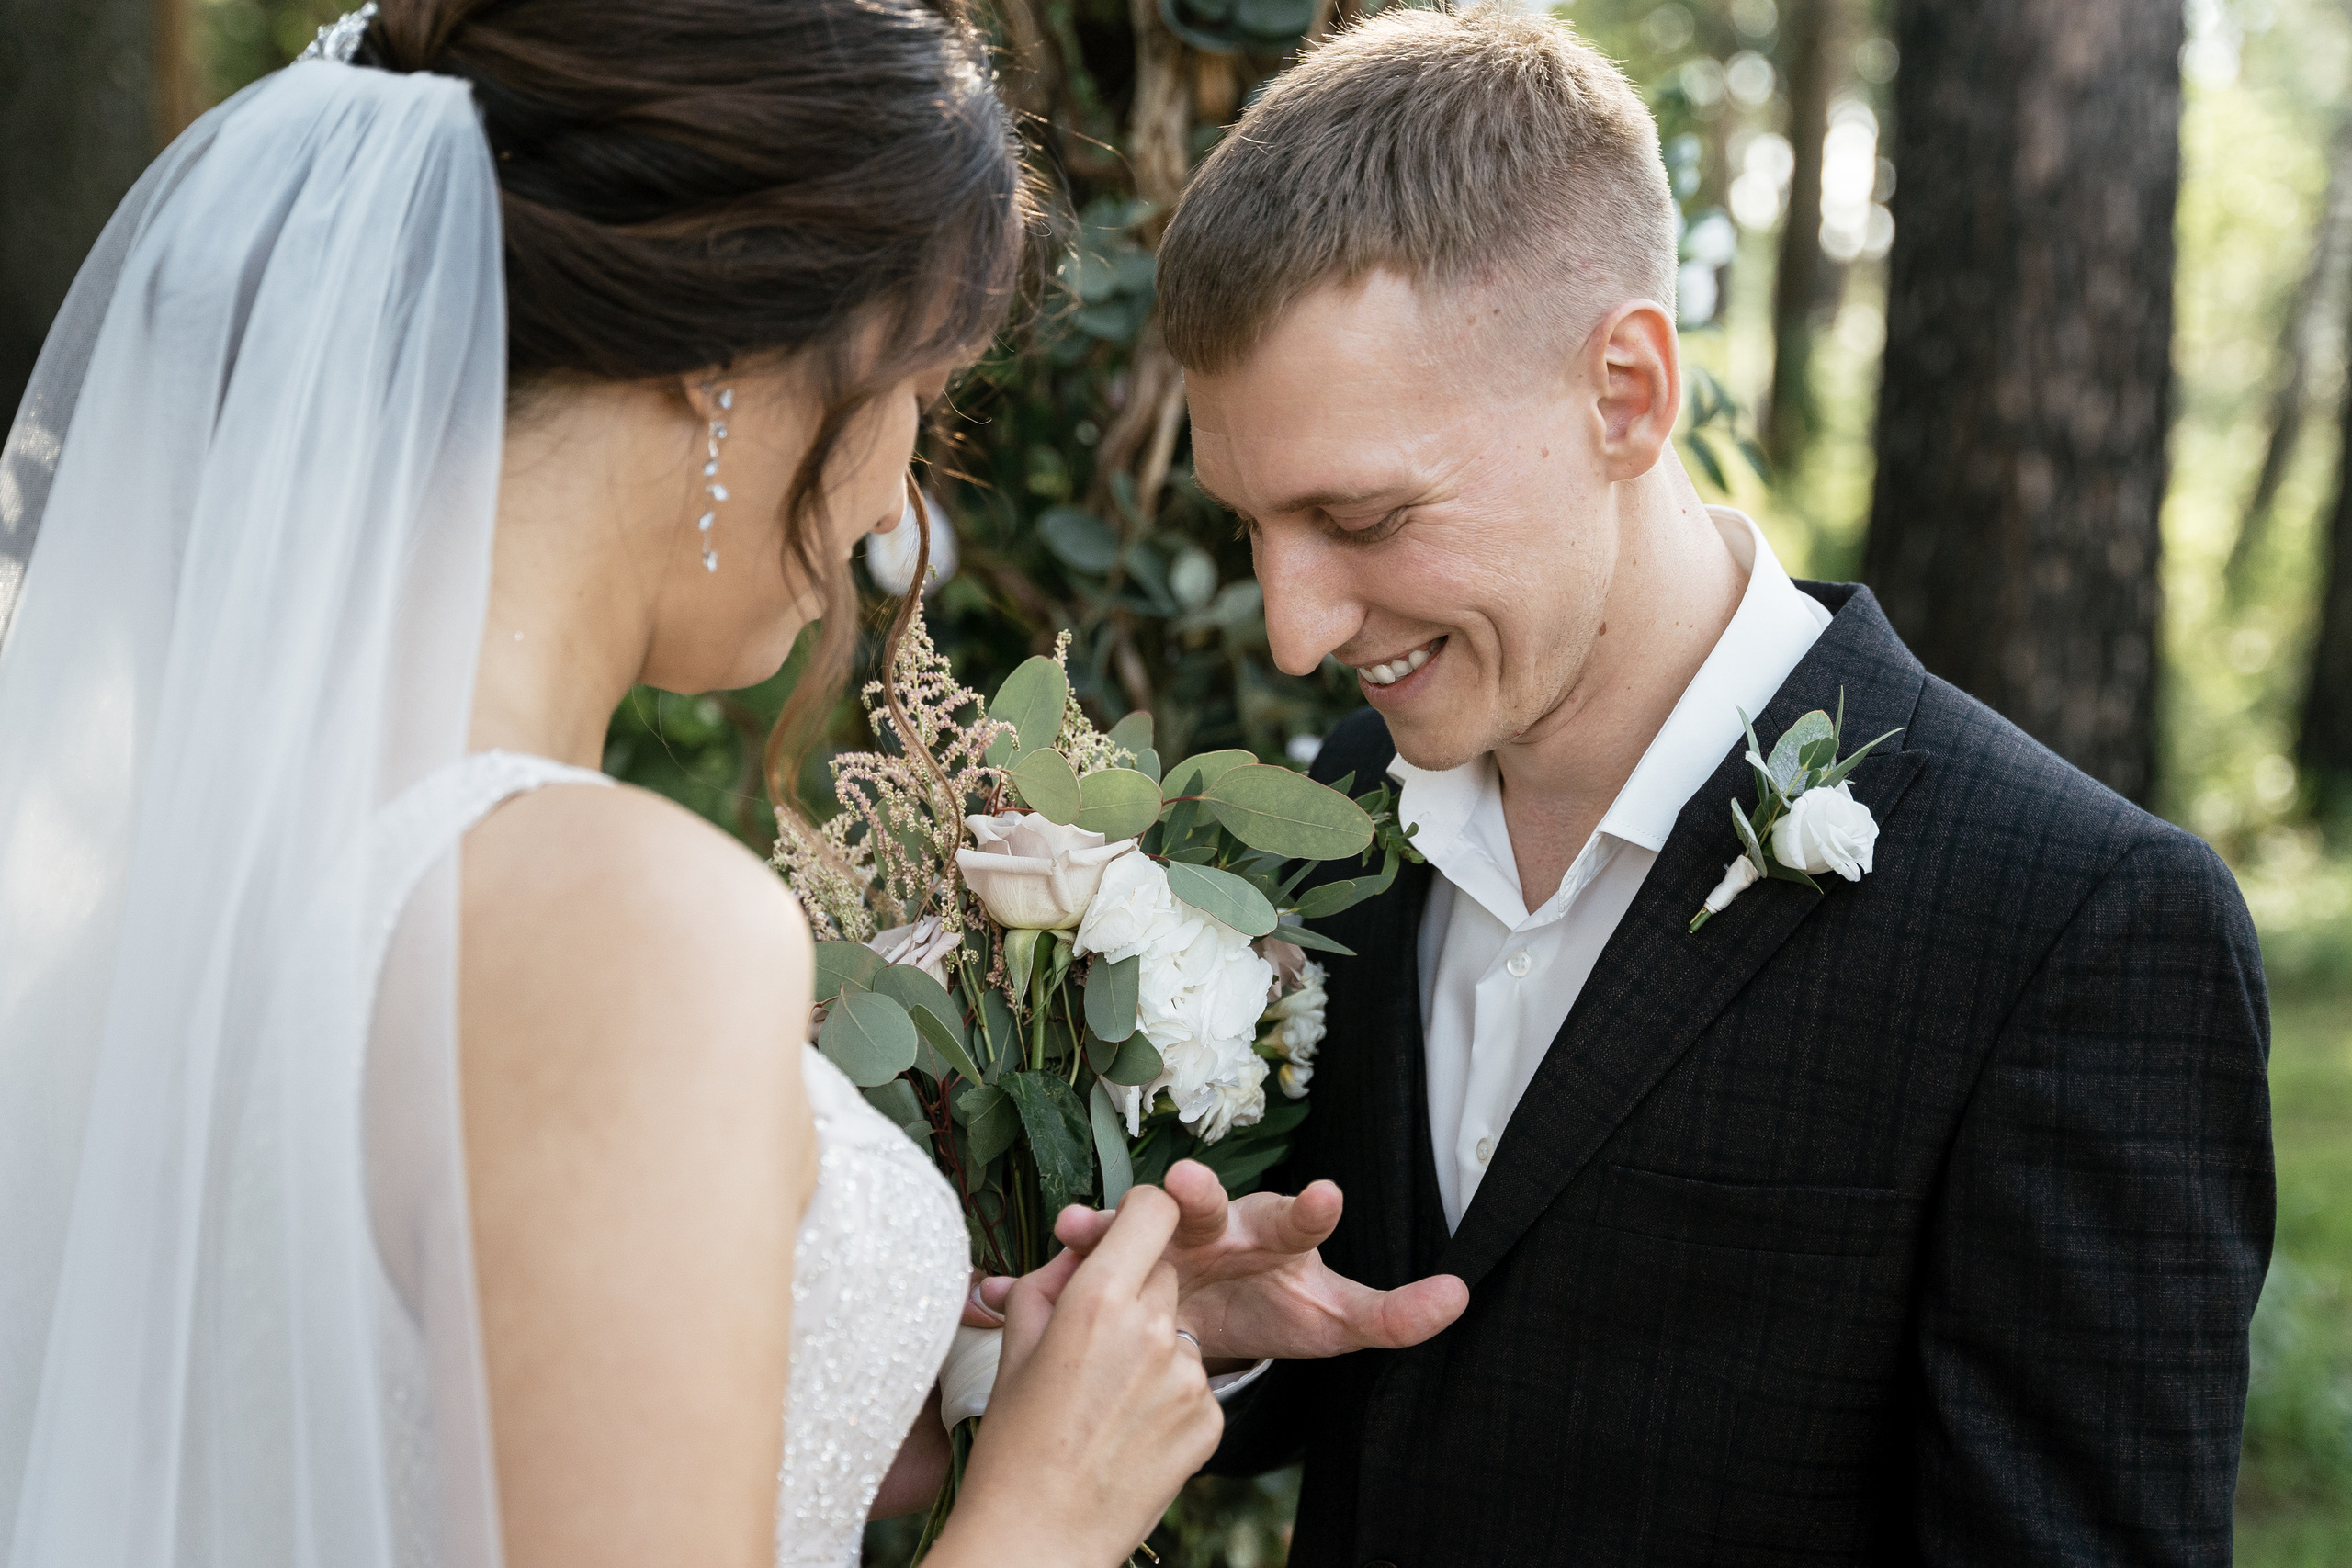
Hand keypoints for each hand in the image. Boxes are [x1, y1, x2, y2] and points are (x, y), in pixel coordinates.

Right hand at [933, 1187, 1221, 1567]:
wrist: (1039, 1537)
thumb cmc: (1016, 1443)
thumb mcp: (1016, 1345)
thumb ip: (1049, 1279)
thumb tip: (1076, 1248)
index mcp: (1099, 1299)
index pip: (1153, 1209)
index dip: (1139, 1213)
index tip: (1124, 1234)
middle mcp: (1154, 1329)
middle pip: (1165, 1271)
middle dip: (1136, 1290)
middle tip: (1097, 1338)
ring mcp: (1188, 1377)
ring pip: (1180, 1330)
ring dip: (1154, 1347)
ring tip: (1108, 1399)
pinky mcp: (1210, 1421)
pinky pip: (1196, 1383)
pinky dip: (1170, 1396)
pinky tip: (1131, 1429)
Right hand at [1037, 1162, 1468, 1364]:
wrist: (1211, 1321)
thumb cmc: (1278, 1307)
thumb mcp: (1337, 1320)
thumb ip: (1396, 1314)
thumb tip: (1461, 1296)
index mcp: (1278, 1234)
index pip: (1299, 1218)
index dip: (1312, 1207)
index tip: (1327, 1195)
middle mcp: (1221, 1224)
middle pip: (1210, 1207)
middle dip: (1196, 1195)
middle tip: (1186, 1185)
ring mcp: (1165, 1239)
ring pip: (1141, 1221)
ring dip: (1118, 1218)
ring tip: (1085, 1223)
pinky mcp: (1123, 1260)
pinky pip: (1096, 1253)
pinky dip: (1076, 1249)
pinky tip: (1051, 1249)